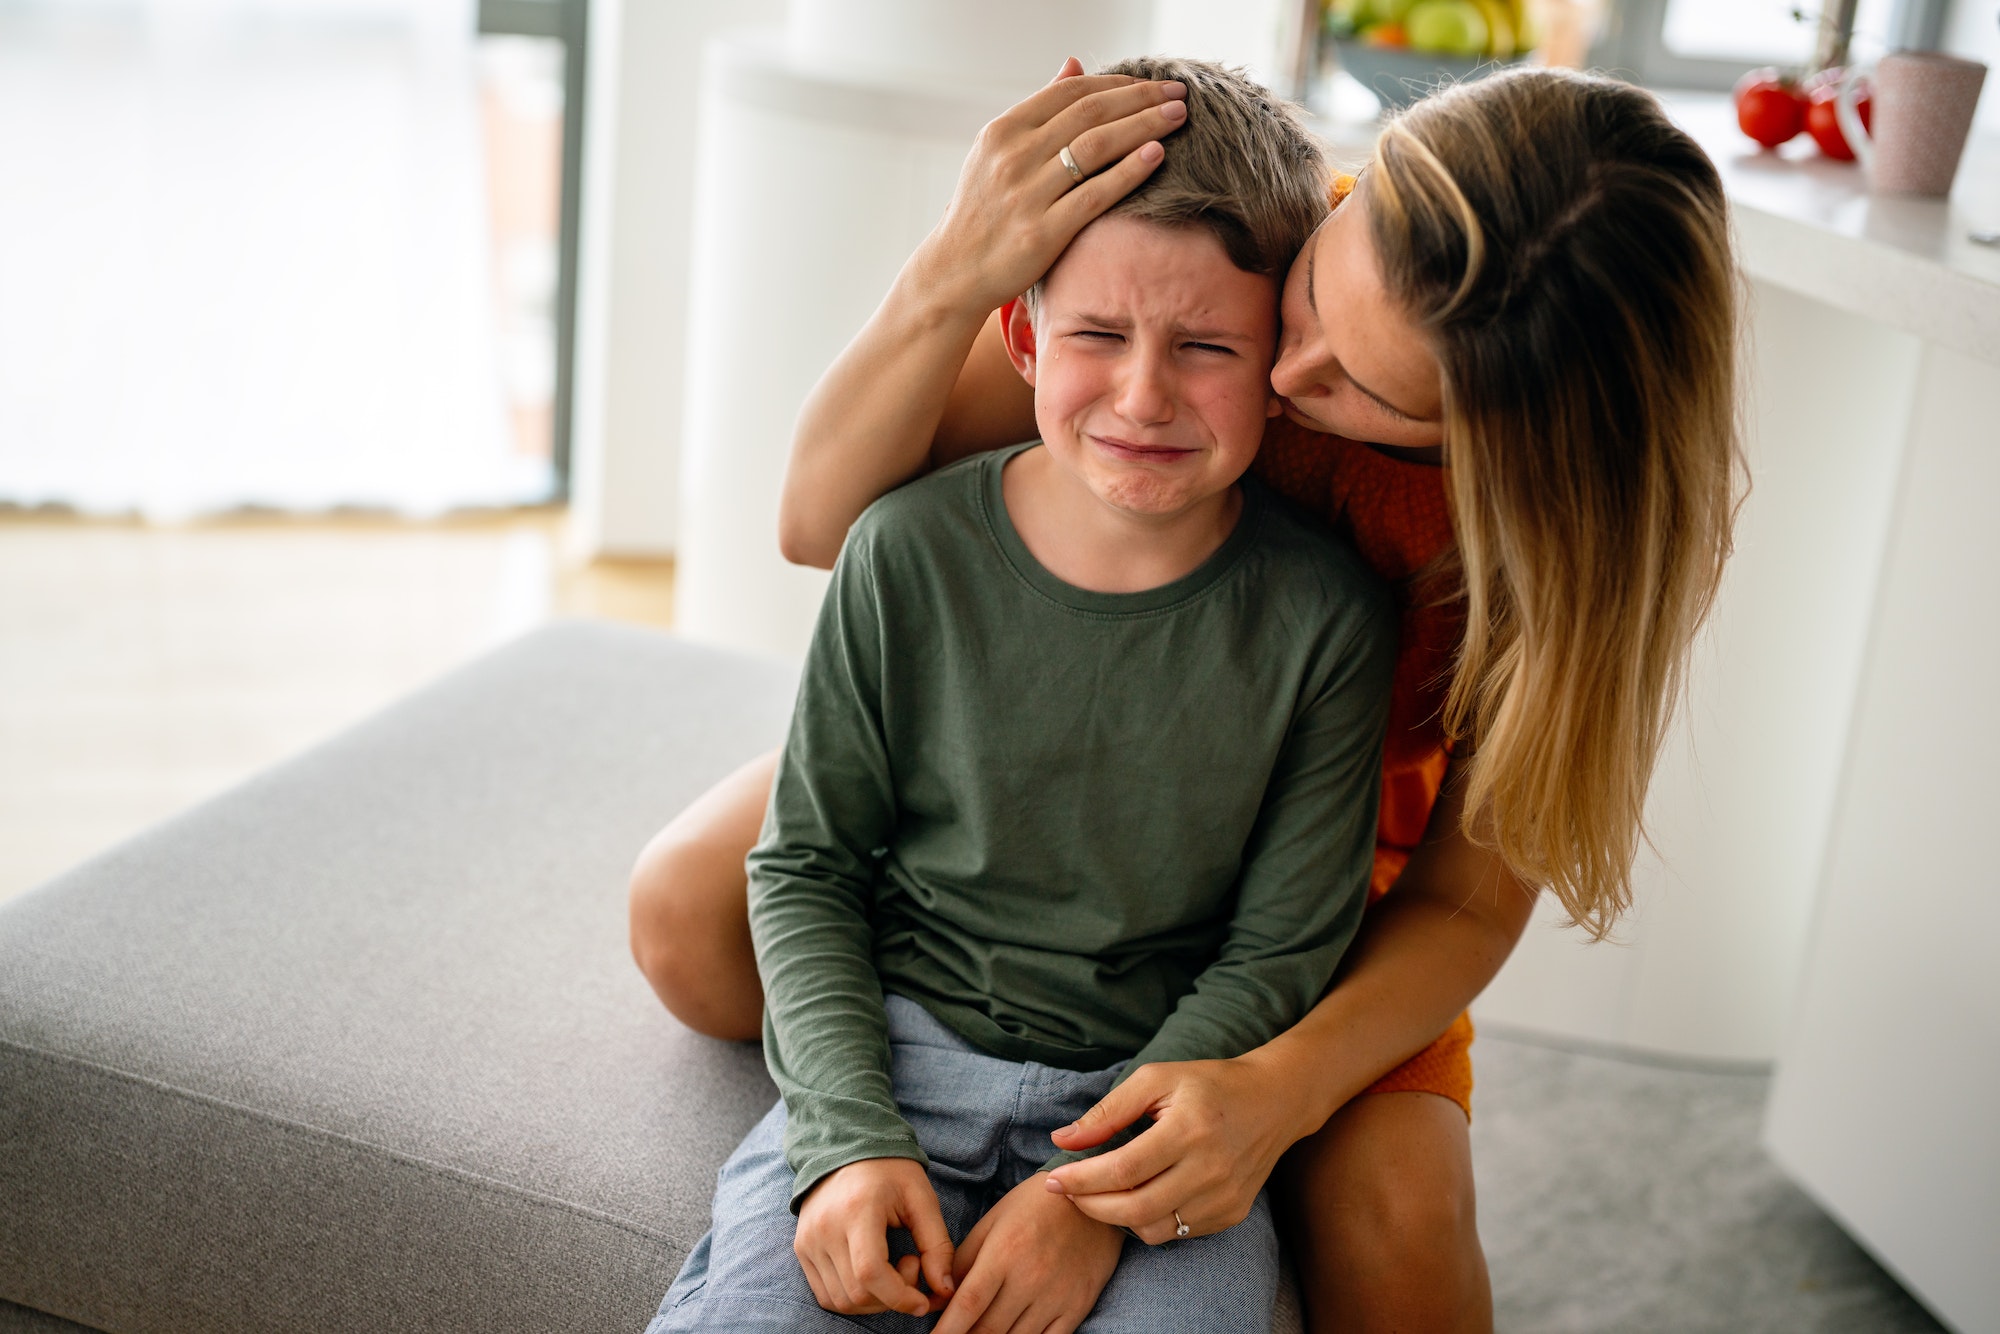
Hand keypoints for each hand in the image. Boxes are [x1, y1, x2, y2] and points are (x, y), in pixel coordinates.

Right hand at [794, 1157, 955, 1316]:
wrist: (846, 1148)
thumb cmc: (890, 1171)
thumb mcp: (921, 1198)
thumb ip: (936, 1245)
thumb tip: (944, 1290)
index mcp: (857, 1210)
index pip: (871, 1274)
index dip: (899, 1297)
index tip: (923, 1301)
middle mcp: (825, 1228)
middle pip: (856, 1293)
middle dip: (892, 1297)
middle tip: (911, 1265)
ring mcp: (808, 1241)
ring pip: (840, 1300)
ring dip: (873, 1301)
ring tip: (890, 1267)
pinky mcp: (802, 1249)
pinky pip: (826, 1294)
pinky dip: (852, 1297)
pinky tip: (871, 1274)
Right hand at [906, 56, 1187, 316]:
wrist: (955, 272)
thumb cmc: (984, 211)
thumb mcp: (998, 153)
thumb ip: (1039, 113)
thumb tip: (1073, 66)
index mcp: (1003, 132)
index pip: (1069, 93)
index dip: (1115, 83)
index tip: (1150, 84)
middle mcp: (1012, 157)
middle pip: (1089, 113)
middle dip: (1140, 99)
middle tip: (1178, 94)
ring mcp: (1026, 195)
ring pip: (1096, 147)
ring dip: (1144, 126)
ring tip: (1178, 118)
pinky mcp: (1042, 233)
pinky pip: (1095, 195)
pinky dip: (1128, 172)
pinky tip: (1156, 155)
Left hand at [933, 1172, 1124, 1333]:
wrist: (1093, 1199)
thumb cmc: (1033, 1206)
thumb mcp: (992, 1222)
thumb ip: (962, 1261)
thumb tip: (937, 1298)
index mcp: (1004, 1253)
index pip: (968, 1302)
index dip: (948, 1329)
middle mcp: (1030, 1278)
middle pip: (988, 1328)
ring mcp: (1056, 1296)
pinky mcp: (1077, 1306)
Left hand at [1043, 1054, 1304, 1244]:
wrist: (1275, 1101)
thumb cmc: (1208, 1084)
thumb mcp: (1156, 1079)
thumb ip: (1108, 1111)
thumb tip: (1061, 1140)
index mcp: (1188, 1129)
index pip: (1123, 1169)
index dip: (1082, 1180)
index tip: (1054, 1180)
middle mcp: (1210, 1169)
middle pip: (1134, 1209)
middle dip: (1091, 1206)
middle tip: (1070, 1193)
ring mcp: (1225, 1197)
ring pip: (1153, 1229)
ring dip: (1119, 1217)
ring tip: (1106, 1192)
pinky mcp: (1232, 1213)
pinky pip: (1177, 1233)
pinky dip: (1150, 1220)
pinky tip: (1143, 1194)